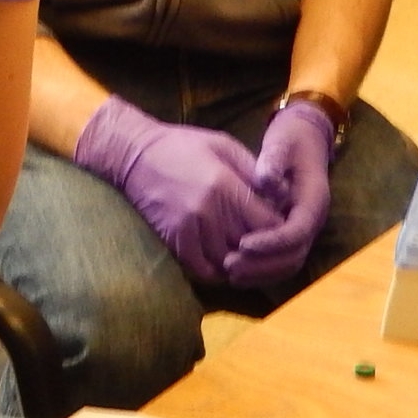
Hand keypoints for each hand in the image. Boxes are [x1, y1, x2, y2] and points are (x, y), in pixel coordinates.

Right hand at [73, 96, 281, 284]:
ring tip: (248, 257)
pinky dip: (217, 272)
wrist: (134, 154)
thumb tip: (283, 195)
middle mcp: (209, 210)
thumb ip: (254, 171)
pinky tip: (223, 264)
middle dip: (263, 248)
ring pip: (228, 261)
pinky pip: (202, 269)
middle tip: (269, 246)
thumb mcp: (224, 146)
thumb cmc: (183, 145)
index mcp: (225, 184)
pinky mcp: (173, 239)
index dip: (279, 229)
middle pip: (251, 246)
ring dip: (241, 262)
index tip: (281, 227)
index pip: (267, 223)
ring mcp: (189, 228)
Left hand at [223, 102, 336, 287]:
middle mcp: (311, 222)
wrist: (303, 142)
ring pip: (288, 264)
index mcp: (313, 202)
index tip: (243, 244)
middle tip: (230, 265)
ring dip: (260, 272)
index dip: (271, 242)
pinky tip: (234, 271)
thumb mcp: (282, 146)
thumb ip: (273, 162)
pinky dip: (261, 271)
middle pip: (293, 256)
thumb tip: (265, 180)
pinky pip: (281, 262)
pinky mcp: (291, 236)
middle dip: (262, 264)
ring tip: (229, 272)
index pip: (296, 233)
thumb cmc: (291, 142)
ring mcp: (303, 231)